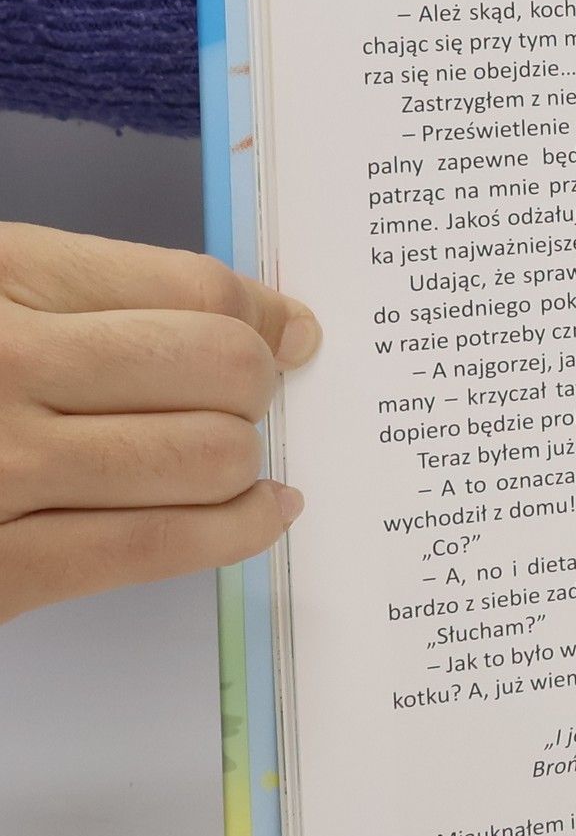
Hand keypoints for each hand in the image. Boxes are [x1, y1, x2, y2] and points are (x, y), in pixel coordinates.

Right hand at [0, 224, 316, 625]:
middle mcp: (0, 363)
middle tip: (251, 396)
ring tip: (233, 454)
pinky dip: (237, 530)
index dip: (261, 313)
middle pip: (217, 367)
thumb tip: (250, 319)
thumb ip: (80, 294)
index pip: (189, 290)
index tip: (288, 330)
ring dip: (243, 457)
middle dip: (256, 384)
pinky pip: (156, 545)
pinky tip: (263, 512)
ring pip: (208, 455)